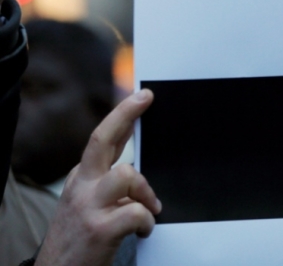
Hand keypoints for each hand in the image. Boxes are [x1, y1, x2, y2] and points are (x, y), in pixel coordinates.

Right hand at [36, 90, 160, 265]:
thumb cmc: (81, 239)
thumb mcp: (89, 204)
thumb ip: (111, 183)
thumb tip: (137, 167)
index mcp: (81, 178)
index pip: (102, 139)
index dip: (123, 114)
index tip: (141, 96)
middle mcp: (82, 186)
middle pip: (101, 138)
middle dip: (125, 113)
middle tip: (145, 97)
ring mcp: (88, 206)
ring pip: (127, 175)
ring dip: (146, 193)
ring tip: (149, 211)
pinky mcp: (99, 228)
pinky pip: (137, 212)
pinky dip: (147, 221)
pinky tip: (144, 231)